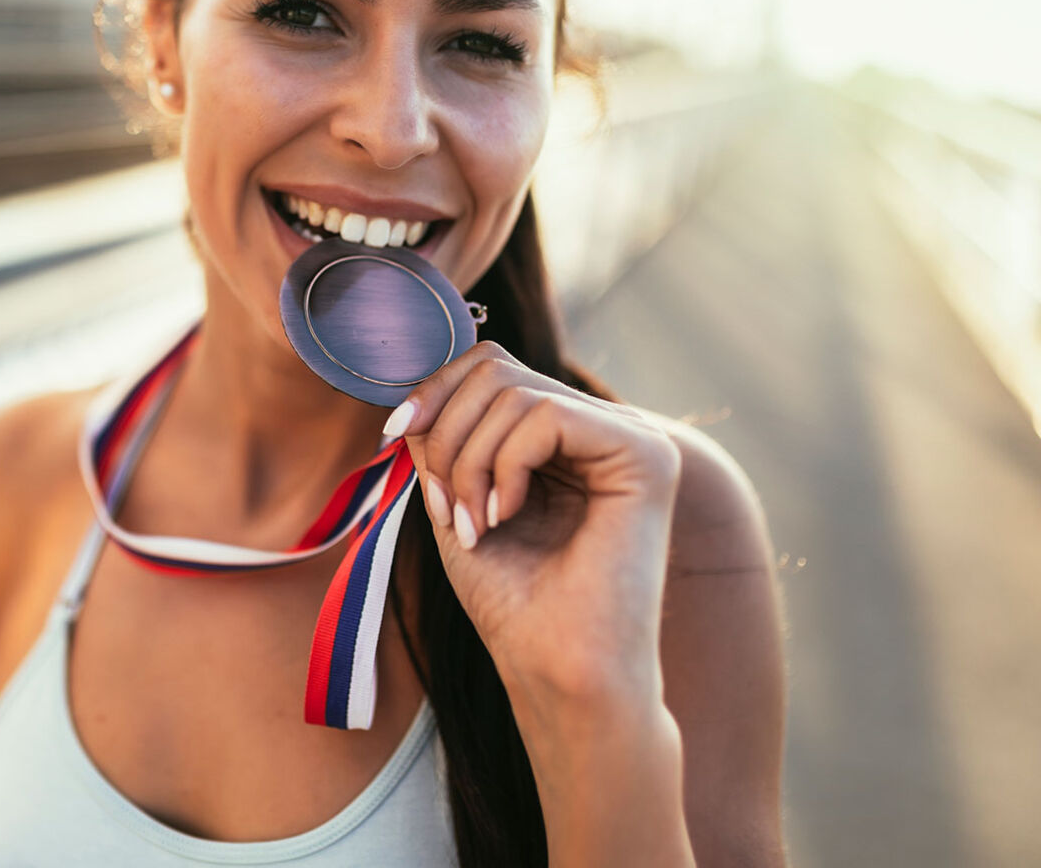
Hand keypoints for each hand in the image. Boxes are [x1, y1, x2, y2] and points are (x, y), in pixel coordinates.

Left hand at [386, 340, 681, 708]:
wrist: (558, 674)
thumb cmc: (511, 603)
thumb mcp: (455, 500)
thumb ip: (441, 437)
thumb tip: (413, 379)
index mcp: (562, 437)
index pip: (487, 366)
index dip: (432, 390)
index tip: (393, 435)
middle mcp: (601, 428)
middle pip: (494, 366)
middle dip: (445, 431)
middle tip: (446, 506)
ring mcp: (631, 437)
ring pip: (513, 390)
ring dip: (468, 462)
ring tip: (476, 526)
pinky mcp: (647, 455)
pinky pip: (546, 415)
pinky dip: (504, 466)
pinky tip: (506, 517)